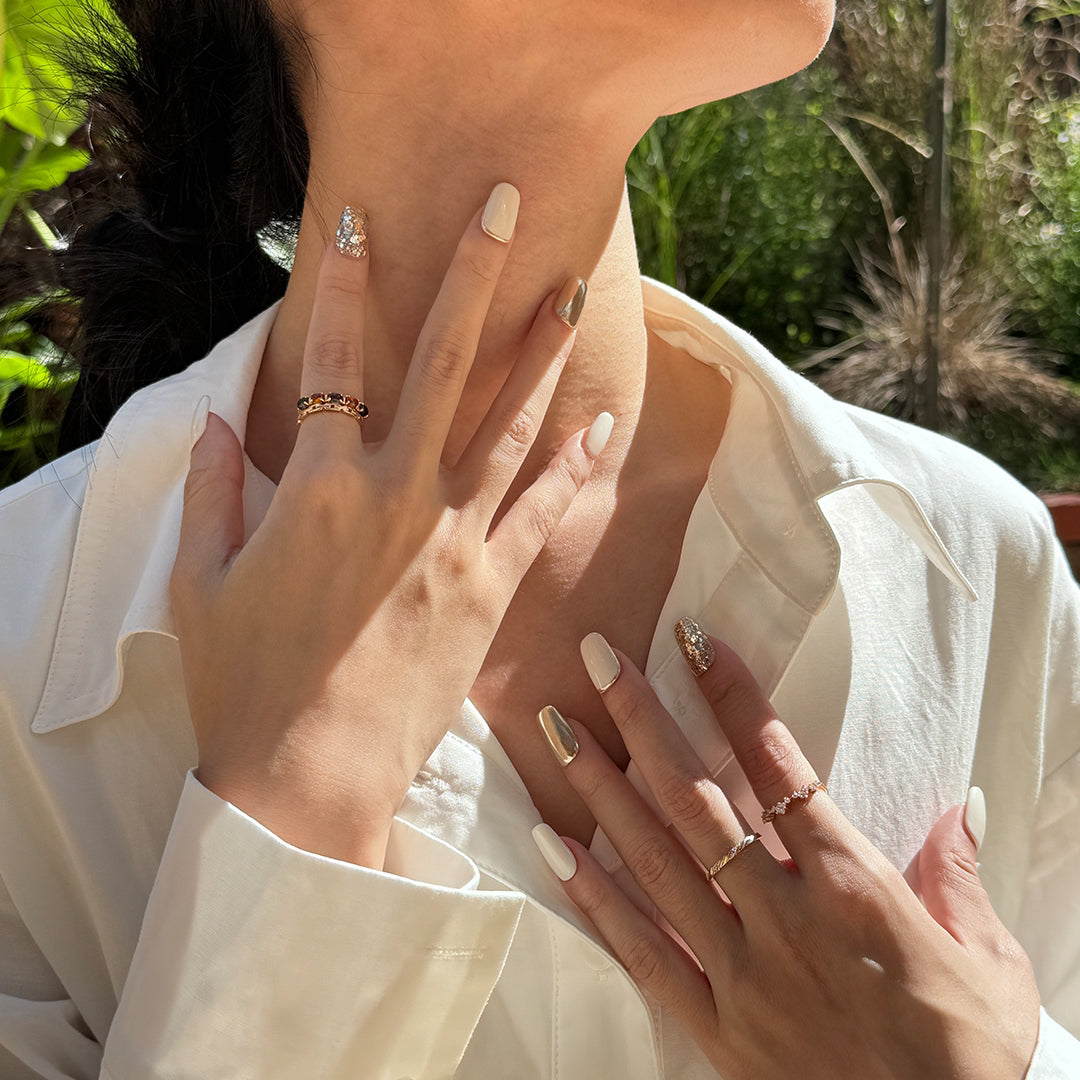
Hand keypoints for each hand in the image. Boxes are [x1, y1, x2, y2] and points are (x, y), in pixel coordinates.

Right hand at [171, 186, 603, 866]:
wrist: (311, 773)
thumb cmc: (245, 681)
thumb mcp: (201, 583)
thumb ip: (213, 495)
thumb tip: (216, 428)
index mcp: (315, 489)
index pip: (324, 361)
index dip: (337, 284)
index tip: (358, 220)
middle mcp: (393, 496)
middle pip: (440, 362)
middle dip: (472, 273)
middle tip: (505, 203)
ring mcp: (451, 538)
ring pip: (506, 421)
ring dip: (540, 348)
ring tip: (573, 289)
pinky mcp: (490, 585)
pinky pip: (541, 508)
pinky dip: (574, 461)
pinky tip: (603, 418)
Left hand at [536, 620, 1040, 1078]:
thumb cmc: (970, 1060)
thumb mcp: (991, 964)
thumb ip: (959, 879)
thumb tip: (959, 806)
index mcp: (856, 889)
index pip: (783, 769)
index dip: (736, 698)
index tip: (696, 641)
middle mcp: (787, 917)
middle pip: (700, 799)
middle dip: (645, 721)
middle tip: (600, 657)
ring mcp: (742, 971)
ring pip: (658, 860)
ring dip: (602, 787)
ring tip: (557, 727)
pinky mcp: (714, 1026)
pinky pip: (642, 951)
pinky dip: (593, 896)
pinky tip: (553, 846)